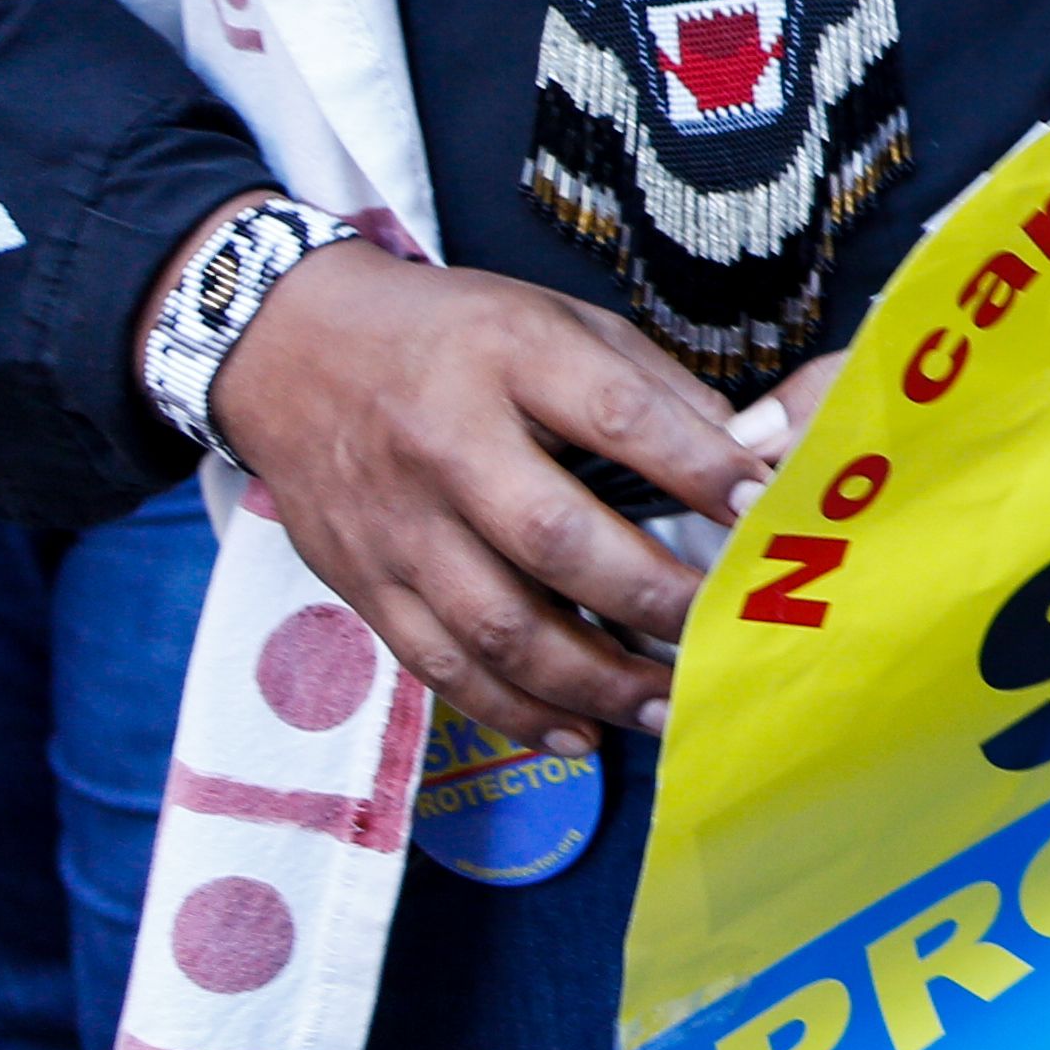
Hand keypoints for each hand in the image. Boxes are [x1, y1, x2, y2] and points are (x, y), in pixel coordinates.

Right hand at [192, 223, 770, 753]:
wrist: (289, 348)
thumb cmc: (449, 335)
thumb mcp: (553, 317)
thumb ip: (648, 385)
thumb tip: (742, 459)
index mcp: (507, 357)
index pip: (617, 415)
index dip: (696, 467)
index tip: (760, 511)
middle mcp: (445, 444)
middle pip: (554, 538)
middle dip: (650, 597)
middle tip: (722, 633)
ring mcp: (396, 523)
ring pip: (496, 624)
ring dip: (591, 680)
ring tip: (666, 707)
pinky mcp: (361, 581)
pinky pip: (439, 663)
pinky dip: (513, 710)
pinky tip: (578, 732)